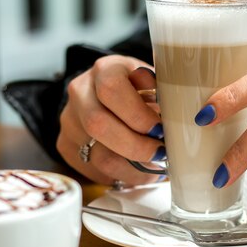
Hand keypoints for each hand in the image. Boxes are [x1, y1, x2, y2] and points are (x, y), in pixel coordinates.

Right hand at [57, 55, 165, 185]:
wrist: (106, 97)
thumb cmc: (139, 92)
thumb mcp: (154, 82)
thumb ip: (164, 93)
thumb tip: (179, 114)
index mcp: (104, 70)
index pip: (112, 90)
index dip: (138, 115)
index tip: (160, 129)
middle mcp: (80, 93)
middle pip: (99, 125)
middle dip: (136, 146)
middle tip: (160, 154)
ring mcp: (69, 121)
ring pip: (99, 156)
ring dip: (134, 168)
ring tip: (155, 168)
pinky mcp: (66, 146)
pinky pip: (96, 170)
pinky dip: (123, 176)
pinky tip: (139, 171)